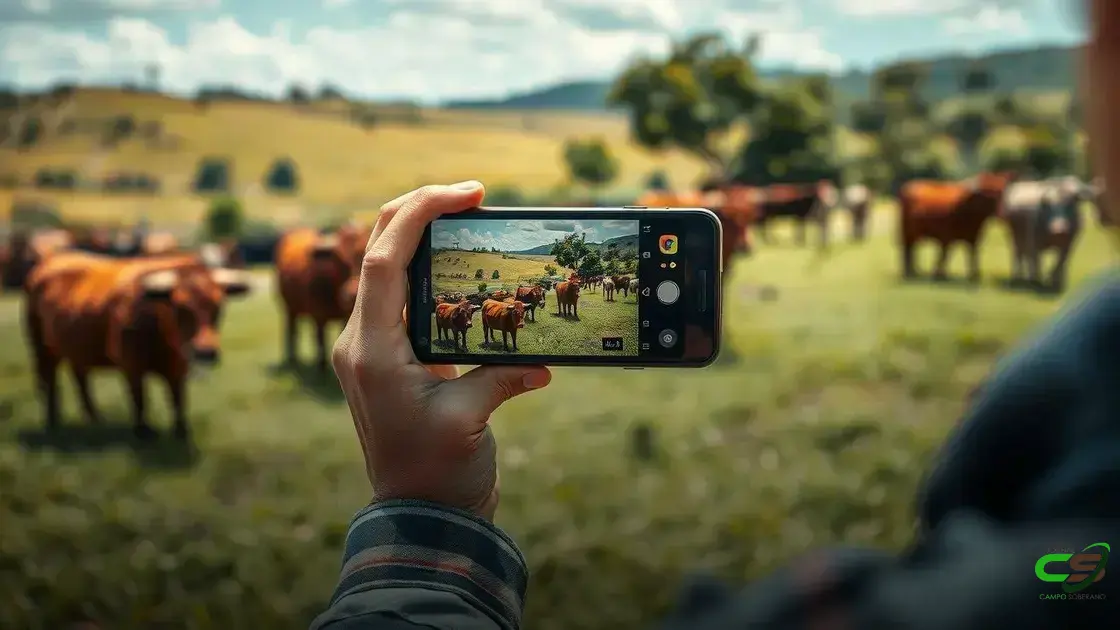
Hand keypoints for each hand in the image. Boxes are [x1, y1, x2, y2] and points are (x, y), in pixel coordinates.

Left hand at [331, 181, 551, 520]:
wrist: (420, 518)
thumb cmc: (437, 476)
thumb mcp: (471, 419)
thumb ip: (503, 376)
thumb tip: (543, 360)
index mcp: (372, 351)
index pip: (383, 260)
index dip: (420, 214)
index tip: (468, 194)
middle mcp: (363, 342)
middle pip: (377, 251)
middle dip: (417, 210)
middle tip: (470, 195)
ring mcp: (374, 349)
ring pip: (389, 270)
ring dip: (423, 236)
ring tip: (470, 220)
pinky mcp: (393, 359)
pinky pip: (406, 298)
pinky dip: (434, 273)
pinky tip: (469, 270)